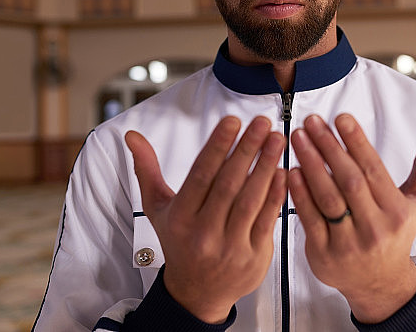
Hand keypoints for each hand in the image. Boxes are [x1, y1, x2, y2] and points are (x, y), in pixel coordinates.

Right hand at [126, 116, 286, 323]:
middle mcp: (203, 233)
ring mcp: (229, 247)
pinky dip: (275, 195)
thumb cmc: (179, 242)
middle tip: (262, 123)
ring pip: (250, 200)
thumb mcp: (157, 208)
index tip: (233, 121)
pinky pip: (266, 220)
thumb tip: (132, 136)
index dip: (218, 146)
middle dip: (247, 149)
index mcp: (180, 217)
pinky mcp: (253, 257)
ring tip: (277, 140)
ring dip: (266, 167)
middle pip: (228, 184)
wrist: (196, 294)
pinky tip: (283, 171)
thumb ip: (147, 170)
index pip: (201, 175)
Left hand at [288, 114, 415, 323]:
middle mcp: (374, 227)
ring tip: (299, 139)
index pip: (374, 170)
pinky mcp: (325, 254)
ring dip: (311, 165)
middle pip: (349, 181)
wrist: (380, 283)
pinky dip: (300, 194)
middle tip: (312, 122)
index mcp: (396, 211)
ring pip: (328, 198)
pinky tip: (292, 171)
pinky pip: (310, 219)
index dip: (357, 142)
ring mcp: (349, 243)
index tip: (341, 118)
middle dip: (329, 148)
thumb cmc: (395, 234)